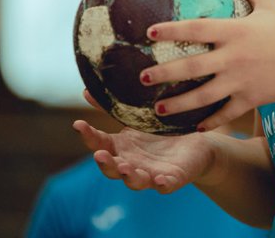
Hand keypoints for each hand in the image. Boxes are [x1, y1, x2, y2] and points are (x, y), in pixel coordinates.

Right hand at [73, 118, 216, 193]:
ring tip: (125, 168)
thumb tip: (87, 89)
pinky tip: (159, 180)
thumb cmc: (161, 132)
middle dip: (105, 163)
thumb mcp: (137, 117)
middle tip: (99, 155)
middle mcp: (132, 164)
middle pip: (112, 168)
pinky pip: (165, 186)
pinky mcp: (172, 180)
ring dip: (129, 176)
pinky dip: (161, 185)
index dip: (88, 135)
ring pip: (135, 181)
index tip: (78, 124)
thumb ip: (113, 107)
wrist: (196, 144)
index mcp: (121, 147)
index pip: (99, 143)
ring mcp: (150, 174)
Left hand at [139, 0, 274, 130]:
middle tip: (143, 78)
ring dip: (178, 104)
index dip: (171, 30)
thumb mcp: (271, 2)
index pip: (196, 29)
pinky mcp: (252, 99)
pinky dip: (209, 121)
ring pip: (202, 96)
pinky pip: (225, 113)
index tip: (150, 32)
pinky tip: (195, 126)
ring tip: (158, 109)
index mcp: (236, 30)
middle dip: (164, 74)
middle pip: (191, 68)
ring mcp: (242, 81)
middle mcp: (234, 57)